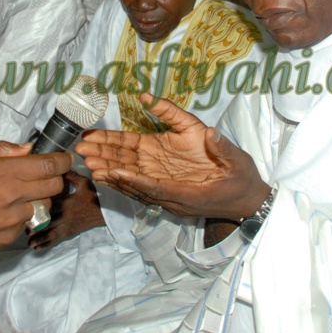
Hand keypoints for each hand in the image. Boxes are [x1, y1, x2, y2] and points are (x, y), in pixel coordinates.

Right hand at [0, 140, 71, 288]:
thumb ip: (1, 152)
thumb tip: (27, 148)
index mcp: (4, 173)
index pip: (49, 166)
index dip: (62, 161)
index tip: (63, 158)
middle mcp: (14, 196)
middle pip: (55, 185)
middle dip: (55, 178)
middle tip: (43, 175)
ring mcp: (14, 219)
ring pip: (43, 205)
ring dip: (37, 198)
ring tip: (15, 196)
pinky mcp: (10, 237)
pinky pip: (27, 222)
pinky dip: (21, 216)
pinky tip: (1, 213)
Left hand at [28, 171, 104, 250]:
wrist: (106, 211)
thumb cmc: (94, 195)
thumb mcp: (84, 182)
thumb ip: (71, 176)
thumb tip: (59, 169)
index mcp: (67, 203)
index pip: (50, 207)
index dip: (39, 210)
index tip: (26, 212)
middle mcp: (66, 216)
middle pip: (48, 223)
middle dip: (36, 228)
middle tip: (24, 232)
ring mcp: (68, 226)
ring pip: (51, 234)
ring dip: (39, 239)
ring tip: (29, 243)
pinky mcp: (70, 232)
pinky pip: (57, 240)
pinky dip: (46, 244)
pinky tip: (37, 249)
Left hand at [76, 93, 269, 219]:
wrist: (246, 199)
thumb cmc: (241, 179)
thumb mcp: (237, 160)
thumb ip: (222, 147)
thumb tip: (210, 133)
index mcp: (189, 191)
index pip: (156, 185)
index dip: (134, 179)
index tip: (113, 171)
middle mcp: (172, 193)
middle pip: (136, 180)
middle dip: (109, 167)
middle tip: (86, 155)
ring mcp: (167, 190)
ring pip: (133, 180)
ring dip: (109, 169)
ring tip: (86, 158)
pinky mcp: (166, 184)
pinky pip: (138, 181)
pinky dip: (120, 174)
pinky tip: (101, 167)